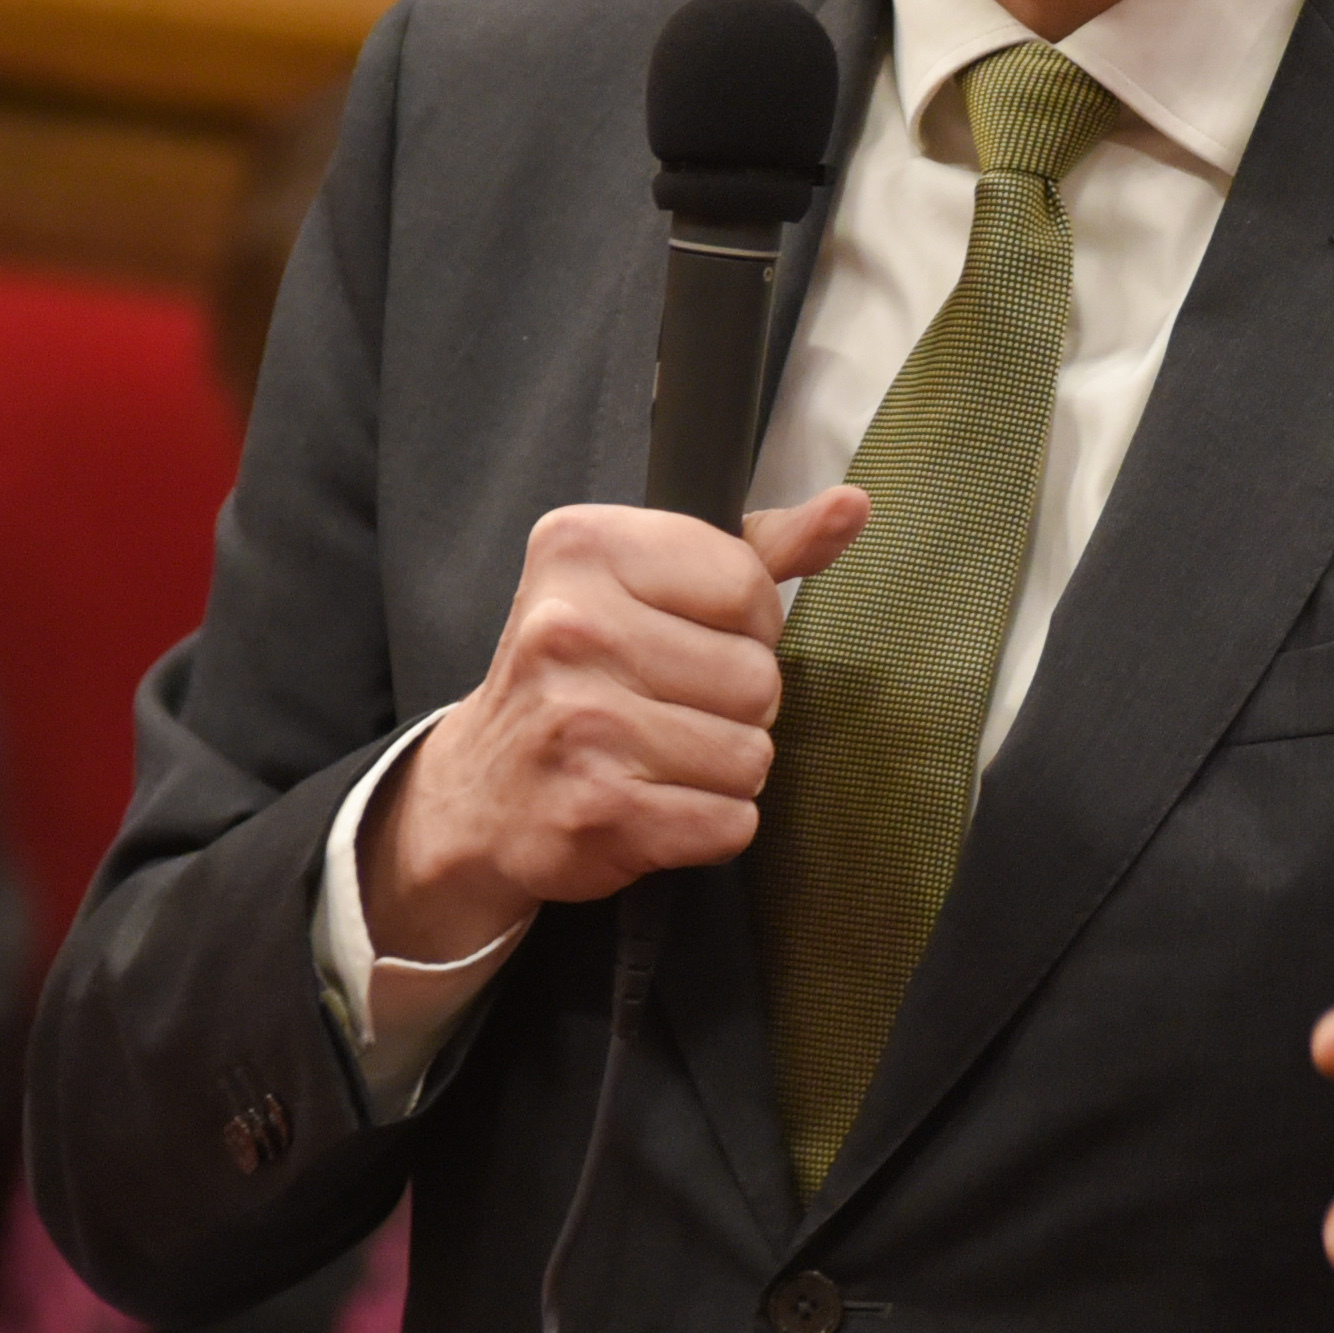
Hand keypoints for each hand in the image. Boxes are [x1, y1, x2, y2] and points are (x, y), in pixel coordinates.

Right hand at [364, 489, 869, 964]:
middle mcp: (569, 628)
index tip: (693, 644)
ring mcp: (579, 722)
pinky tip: (654, 806)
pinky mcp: (595, 808)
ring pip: (751, 756)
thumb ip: (757, 549)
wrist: (481, 793)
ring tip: (659, 759)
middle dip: (736, 709)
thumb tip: (852, 506)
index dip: (748, 629)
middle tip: (667, 711)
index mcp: (583, 548)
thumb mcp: (649, 586)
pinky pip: (729, 822)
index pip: (749, 588)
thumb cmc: (580, 677)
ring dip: (723, 771)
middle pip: (758, 679)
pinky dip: (708, 826)